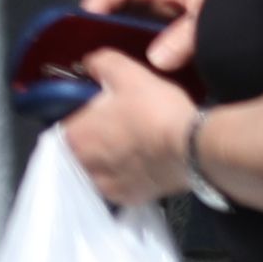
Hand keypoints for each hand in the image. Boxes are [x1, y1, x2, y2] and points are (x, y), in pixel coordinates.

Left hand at [61, 41, 203, 206]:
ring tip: (136, 145)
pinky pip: (123, 185)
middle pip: (84, 149)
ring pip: (102, 169)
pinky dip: (130, 175)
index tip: (104, 111)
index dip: (87, 116)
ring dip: (113, 159)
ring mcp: (107, 187)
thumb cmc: (156, 111)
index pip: (69, 125)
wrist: (193, 147)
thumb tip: (91, 63)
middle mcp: (85, 166)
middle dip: (99, 139)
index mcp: (75, 137)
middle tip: (123, 126)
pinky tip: (144, 162)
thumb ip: (102, 63)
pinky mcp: (130, 199)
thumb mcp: (127, 73)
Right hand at [77, 0, 211, 65]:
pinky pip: (140, 47)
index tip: (86, 17)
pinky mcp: (171, 48)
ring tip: (93, 58)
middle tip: (82, 41)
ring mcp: (169, 26)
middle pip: (123, 3)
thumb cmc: (248, 29)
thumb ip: (187, 37)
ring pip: (129, 27)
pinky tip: (119, 72)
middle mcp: (170, 4)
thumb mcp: (217, 25)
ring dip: (111, 40)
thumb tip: (158, 57)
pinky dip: (126, 57)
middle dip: (100, 19)